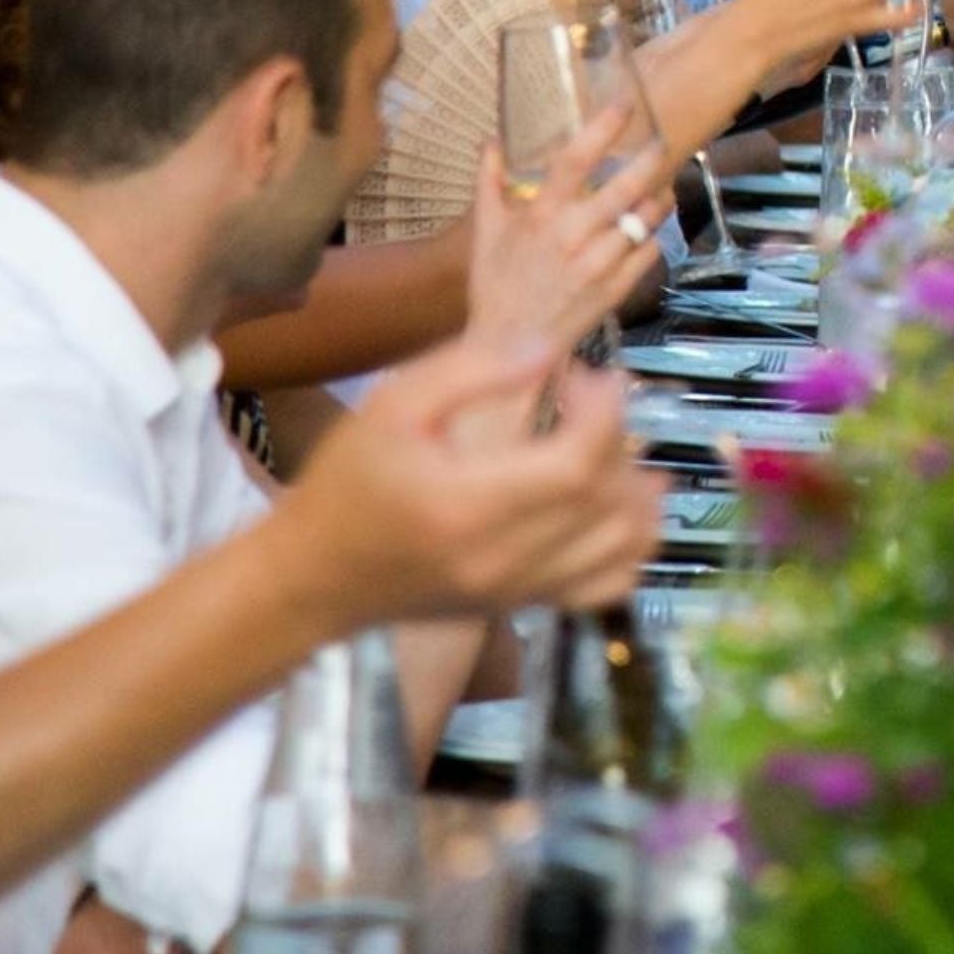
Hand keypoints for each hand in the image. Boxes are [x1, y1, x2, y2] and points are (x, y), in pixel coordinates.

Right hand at [279, 340, 662, 624]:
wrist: (315, 575)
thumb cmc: (348, 482)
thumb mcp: (391, 404)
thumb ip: (471, 369)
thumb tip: (550, 350)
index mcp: (468, 506)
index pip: (578, 463)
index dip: (603, 410)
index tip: (586, 376)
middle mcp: (504, 559)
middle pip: (609, 500)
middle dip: (620, 437)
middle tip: (590, 402)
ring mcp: (521, 590)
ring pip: (625, 545)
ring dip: (638, 489)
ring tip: (610, 446)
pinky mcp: (527, 604)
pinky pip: (610, 584)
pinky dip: (634, 542)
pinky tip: (617, 505)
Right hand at [465, 112, 672, 360]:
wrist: (508, 345)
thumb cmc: (495, 286)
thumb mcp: (485, 232)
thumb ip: (489, 183)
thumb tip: (491, 141)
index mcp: (540, 217)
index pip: (574, 161)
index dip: (601, 130)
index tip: (623, 106)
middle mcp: (572, 237)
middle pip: (623, 188)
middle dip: (650, 161)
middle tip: (661, 144)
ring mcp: (598, 265)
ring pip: (644, 221)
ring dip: (657, 201)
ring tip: (661, 188)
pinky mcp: (615, 289)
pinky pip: (648, 253)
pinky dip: (653, 237)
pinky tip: (649, 230)